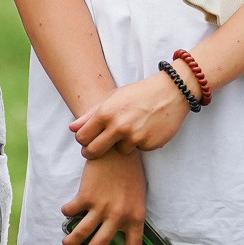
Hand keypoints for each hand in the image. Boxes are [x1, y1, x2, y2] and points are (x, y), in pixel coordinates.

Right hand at [61, 151, 146, 244]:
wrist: (117, 149)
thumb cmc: (130, 172)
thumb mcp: (136, 197)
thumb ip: (128, 216)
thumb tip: (118, 234)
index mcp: (135, 217)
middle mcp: (118, 216)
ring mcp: (101, 207)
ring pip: (80, 234)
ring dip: (71, 241)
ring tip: (68, 243)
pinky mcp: (85, 197)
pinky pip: (70, 212)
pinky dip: (67, 212)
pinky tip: (68, 210)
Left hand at [70, 73, 190, 160]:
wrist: (171, 92)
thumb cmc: (139, 93)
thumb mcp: (112, 98)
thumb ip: (90, 114)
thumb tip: (72, 128)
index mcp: (106, 113)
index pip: (82, 137)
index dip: (82, 141)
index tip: (86, 141)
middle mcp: (119, 126)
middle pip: (94, 151)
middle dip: (91, 153)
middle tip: (94, 151)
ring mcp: (135, 137)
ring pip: (119, 151)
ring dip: (122, 145)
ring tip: (132, 129)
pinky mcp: (149, 144)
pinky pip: (138, 149)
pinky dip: (140, 142)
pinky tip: (146, 129)